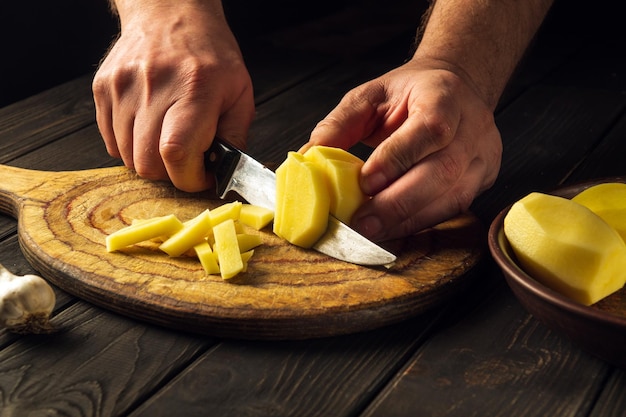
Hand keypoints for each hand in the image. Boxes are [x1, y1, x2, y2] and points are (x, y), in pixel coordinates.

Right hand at [92, 1, 254, 191]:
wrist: (169, 11)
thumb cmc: (210, 54)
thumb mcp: (240, 92)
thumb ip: (236, 137)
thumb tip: (226, 176)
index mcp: (194, 88)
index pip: (177, 153)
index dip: (190, 178)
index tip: (203, 176)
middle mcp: (153, 87)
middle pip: (147, 163)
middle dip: (171, 174)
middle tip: (188, 159)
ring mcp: (122, 87)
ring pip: (128, 157)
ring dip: (150, 161)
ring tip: (168, 139)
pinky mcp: (103, 89)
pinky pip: (111, 142)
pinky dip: (131, 147)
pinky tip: (150, 129)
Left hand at [305, 58, 501, 240]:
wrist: (456, 88)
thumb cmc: (411, 92)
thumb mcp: (371, 95)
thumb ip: (340, 123)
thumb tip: (308, 157)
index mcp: (444, 95)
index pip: (429, 129)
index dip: (398, 158)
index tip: (365, 183)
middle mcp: (472, 127)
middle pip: (443, 170)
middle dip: (399, 203)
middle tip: (363, 224)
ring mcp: (483, 155)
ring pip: (453, 196)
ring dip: (409, 219)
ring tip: (373, 232)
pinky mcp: (483, 177)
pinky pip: (454, 208)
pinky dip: (420, 222)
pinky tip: (394, 229)